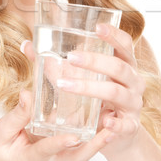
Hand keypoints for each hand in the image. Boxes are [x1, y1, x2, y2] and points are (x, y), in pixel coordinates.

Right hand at [0, 89, 113, 160]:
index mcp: (31, 159)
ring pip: (82, 153)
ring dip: (99, 141)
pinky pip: (79, 146)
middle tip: (110, 132)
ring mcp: (56, 159)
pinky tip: (104, 119)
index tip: (73, 136)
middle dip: (94, 147)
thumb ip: (15, 116)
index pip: (46, 151)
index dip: (59, 143)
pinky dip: (92, 136)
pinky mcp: (60, 152)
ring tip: (115, 124)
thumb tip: (28, 96)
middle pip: (76, 158)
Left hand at [21, 26, 144, 159]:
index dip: (113, 34)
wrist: (118, 133)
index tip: (96, 27)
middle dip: (95, 61)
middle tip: (70, 57)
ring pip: (115, 92)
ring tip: (64, 85)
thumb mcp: (81, 78)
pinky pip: (126, 124)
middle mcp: (133, 81)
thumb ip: (55, 63)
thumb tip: (27, 44)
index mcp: (124, 65)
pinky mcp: (130, 126)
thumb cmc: (97, 98)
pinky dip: (117, 124)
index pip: (124, 44)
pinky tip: (105, 122)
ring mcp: (133, 104)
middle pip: (119, 67)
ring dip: (91, 88)